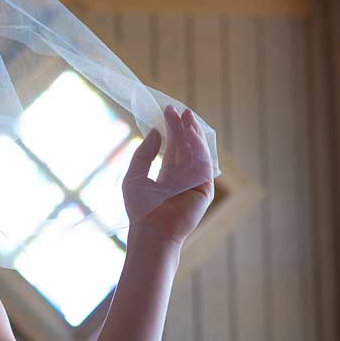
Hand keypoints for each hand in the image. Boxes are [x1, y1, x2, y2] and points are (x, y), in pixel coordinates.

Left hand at [122, 104, 214, 245]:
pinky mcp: (204, 189)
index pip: (173, 149)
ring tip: (186, 116)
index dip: (172, 130)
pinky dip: (199, 148)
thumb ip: (144, 153)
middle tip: (180, 110)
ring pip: (196, 153)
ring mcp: (195, 183)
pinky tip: (191, 133)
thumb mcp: (135, 175)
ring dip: (192, 134)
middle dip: (184, 128)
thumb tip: (154, 131)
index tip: (169, 112)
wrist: (150, 230)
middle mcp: (183, 179)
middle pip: (186, 148)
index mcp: (168, 177)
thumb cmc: (140, 208)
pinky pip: (203, 164)